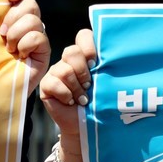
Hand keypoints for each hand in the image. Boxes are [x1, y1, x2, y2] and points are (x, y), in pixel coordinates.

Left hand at [0, 0, 49, 95]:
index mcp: (14, 19)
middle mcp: (28, 25)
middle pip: (30, 5)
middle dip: (13, 17)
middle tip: (2, 34)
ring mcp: (38, 37)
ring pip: (33, 20)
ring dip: (16, 34)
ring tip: (9, 49)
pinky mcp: (44, 51)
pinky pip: (38, 36)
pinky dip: (25, 44)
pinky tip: (20, 55)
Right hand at [38, 29, 96, 161]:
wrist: (88, 125)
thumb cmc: (101, 102)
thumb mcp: (107, 80)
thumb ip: (107, 64)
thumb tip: (115, 51)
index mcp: (86, 55)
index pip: (83, 36)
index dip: (89, 46)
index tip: (97, 63)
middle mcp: (70, 61)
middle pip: (72, 51)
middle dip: (83, 70)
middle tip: (89, 84)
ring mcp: (56, 72)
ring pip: (63, 69)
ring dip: (75, 87)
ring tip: (82, 98)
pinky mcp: (47, 85)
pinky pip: (53, 83)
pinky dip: (65, 94)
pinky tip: (70, 102)